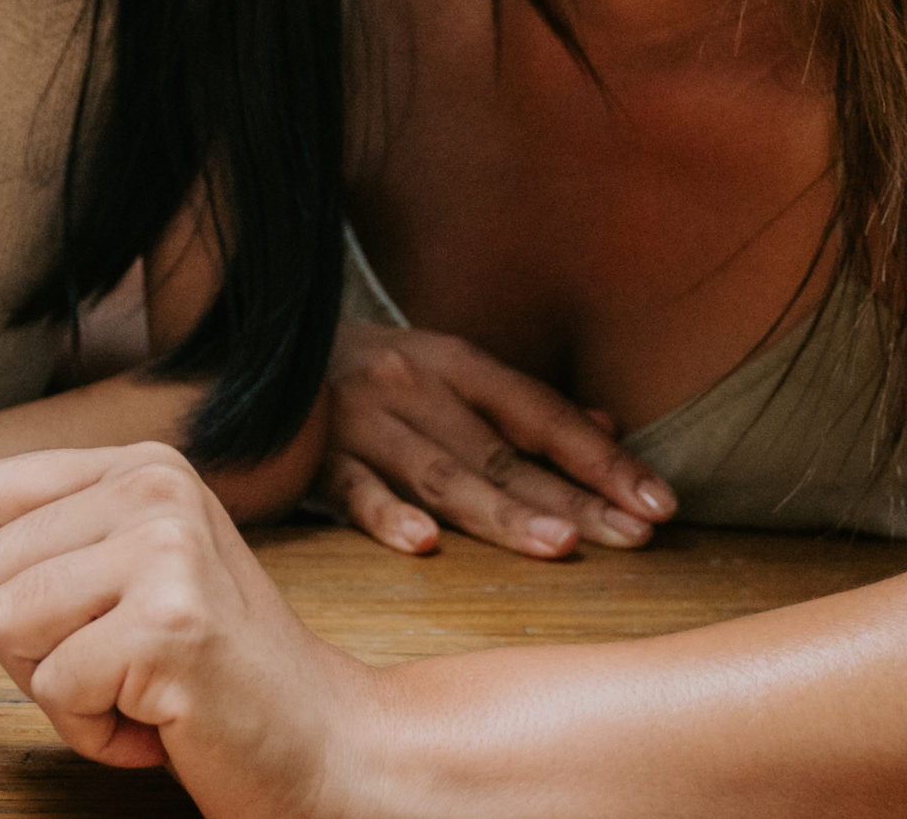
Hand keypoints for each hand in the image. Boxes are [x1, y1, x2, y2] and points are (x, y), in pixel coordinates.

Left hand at [0, 444, 365, 815]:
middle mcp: (156, 488)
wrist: (322, 740)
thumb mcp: (137, 566)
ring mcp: (165, 553)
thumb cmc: (217, 665)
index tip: (56, 610)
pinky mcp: (165, 628)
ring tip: (137, 685)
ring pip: (5, 628)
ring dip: (60, 688)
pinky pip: (53, 691)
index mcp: (143, 463)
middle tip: (114, 661)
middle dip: (29, 643)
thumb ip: (56, 533)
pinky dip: (93, 731)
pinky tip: (158, 717)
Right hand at [319, 320, 672, 557]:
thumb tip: (606, 421)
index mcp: (451, 363)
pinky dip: (388, 516)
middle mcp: (412, 384)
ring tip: (559, 545)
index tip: (659, 502)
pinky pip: (354, 490)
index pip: (542, 414)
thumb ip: (516, 404)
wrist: (247, 360)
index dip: (601, 457)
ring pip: (444, 474)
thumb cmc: (355, 376)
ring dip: (504, 512)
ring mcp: (360, 420)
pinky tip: (424, 546)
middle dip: (575, 496)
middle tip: (637, 537)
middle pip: (505, 453)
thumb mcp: (440, 372)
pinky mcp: (310, 457)